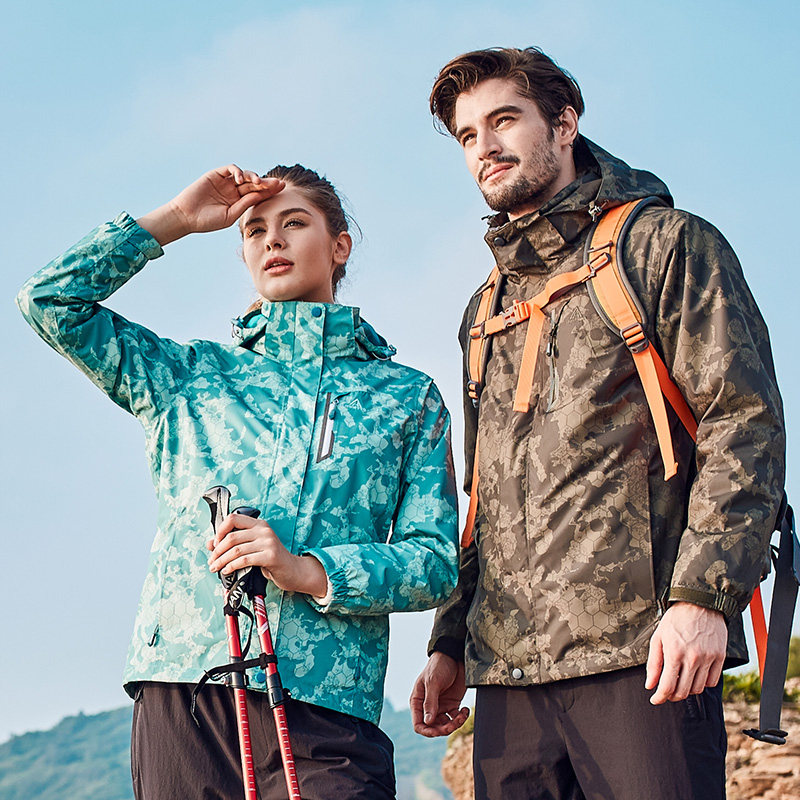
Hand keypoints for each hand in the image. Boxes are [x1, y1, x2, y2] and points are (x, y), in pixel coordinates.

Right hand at [137, 165, 284, 244]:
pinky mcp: (216, 174)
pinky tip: (241, 180)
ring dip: (254, 176)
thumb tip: (260, 195)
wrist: (187, 217)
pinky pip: (230, 169)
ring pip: (245, 175)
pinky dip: (238, 171)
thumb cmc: (208, 221)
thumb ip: (245, 204)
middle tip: (278, 183)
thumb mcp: (231, 215)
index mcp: (239, 201)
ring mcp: (226, 182)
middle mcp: (234, 190)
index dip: (270, 190)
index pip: (258, 193)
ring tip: (259, 182)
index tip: (282, 189)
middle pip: (254, 183)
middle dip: (267, 182)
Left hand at [207, 513, 326, 596]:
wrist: (293, 571)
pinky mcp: (270, 556)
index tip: (215, 544)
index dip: (220, 530)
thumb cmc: (271, 559)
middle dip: (217, 551)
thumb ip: (233, 544)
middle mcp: (263, 530)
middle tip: (211, 561)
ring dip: (221, 560)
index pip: (233, 518)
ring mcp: (268, 542)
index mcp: (259, 524)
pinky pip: (244, 560)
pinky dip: (232, 566)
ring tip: (215, 568)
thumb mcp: (252, 547)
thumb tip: (210, 544)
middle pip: (232, 537)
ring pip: (236, 550)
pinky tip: (227, 571)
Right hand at [410, 652, 469, 736]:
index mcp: (418, 701)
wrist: (454, 656)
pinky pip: (455, 718)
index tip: (438, 731)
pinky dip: (461, 718)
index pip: (418, 724)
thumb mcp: (433, 682)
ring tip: (461, 715)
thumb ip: (430, 702)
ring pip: (445, 725)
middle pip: (433, 728)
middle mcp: (428, 706)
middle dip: (443, 729)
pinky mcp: (452, 704)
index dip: (427, 731)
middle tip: (453, 723)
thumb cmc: (439, 666)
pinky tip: (465, 710)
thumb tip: (427, 723)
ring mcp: (440, 706)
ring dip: (454, 725)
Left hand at [645, 601, 727, 703]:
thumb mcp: (658, 637)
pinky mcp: (720, 657)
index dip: (660, 697)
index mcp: (674, 653)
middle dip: (672, 696)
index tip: (655, 700)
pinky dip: (702, 683)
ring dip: (687, 690)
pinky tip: (695, 675)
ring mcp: (708, 659)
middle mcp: (693, 658)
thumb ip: (653, 663)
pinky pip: (712, 682)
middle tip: (666, 692)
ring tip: (680, 681)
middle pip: (683, 691)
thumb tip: (650, 684)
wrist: (701, 603)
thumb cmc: (676, 619)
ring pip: (698, 689)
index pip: (667, 686)